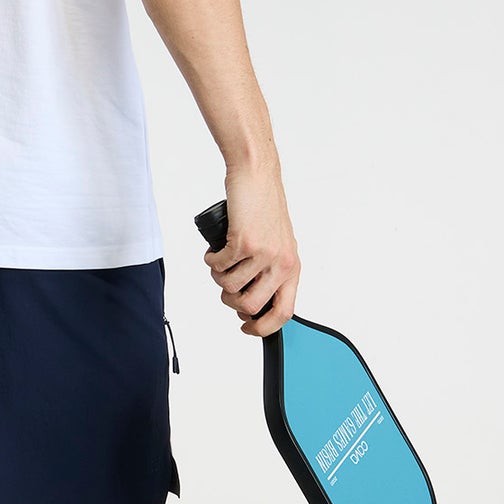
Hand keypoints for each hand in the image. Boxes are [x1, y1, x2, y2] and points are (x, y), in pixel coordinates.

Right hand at [202, 164, 300, 337]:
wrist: (256, 176)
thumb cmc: (263, 207)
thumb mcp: (277, 244)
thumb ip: (269, 271)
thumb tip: (250, 302)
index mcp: (292, 267)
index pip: (284, 312)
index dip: (263, 328)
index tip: (247, 328)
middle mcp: (281, 263)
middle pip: (249, 306)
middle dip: (230, 301)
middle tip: (226, 284)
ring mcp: (263, 253)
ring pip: (229, 287)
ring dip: (218, 277)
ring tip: (221, 260)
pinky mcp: (244, 241)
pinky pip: (218, 266)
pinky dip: (211, 260)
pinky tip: (215, 250)